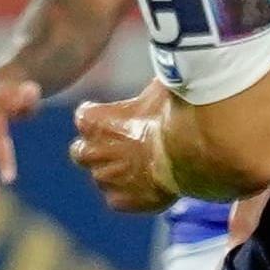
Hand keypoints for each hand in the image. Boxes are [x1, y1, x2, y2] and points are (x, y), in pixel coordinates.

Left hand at [68, 81, 181, 213]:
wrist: (190, 152)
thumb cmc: (174, 113)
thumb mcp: (159, 87)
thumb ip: (148, 87)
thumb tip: (162, 69)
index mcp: (92, 120)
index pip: (83, 117)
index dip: (99, 117)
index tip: (114, 117)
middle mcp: (91, 151)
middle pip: (80, 152)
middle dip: (94, 150)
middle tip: (117, 147)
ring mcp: (106, 179)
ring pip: (101, 178)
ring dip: (114, 172)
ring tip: (140, 166)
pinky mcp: (122, 201)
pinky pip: (119, 199)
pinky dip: (129, 194)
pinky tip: (148, 184)